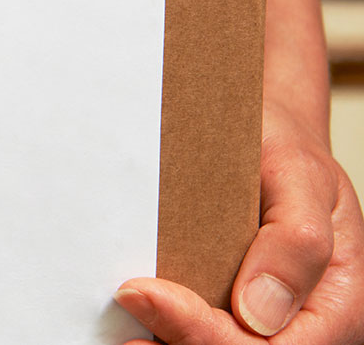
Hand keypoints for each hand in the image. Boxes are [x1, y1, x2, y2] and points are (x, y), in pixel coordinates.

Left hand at [113, 103, 363, 344]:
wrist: (263, 137)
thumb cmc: (285, 152)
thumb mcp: (301, 175)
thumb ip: (297, 242)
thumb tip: (259, 313)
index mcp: (335, 302)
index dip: (204, 333)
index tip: (144, 293)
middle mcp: (302, 322)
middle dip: (178, 340)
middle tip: (125, 303)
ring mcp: (265, 321)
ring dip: (169, 338)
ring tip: (125, 318)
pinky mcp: (228, 309)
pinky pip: (200, 328)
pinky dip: (166, 324)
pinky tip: (133, 312)